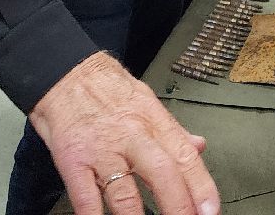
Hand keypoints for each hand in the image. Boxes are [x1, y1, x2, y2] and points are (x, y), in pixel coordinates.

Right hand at [30, 52, 219, 214]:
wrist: (64, 72)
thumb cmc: (106, 88)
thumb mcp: (146, 99)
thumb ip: (173, 129)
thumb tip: (198, 147)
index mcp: (153, 121)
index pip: (185, 157)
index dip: (201, 186)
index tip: (210, 210)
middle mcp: (131, 136)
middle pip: (162, 174)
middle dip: (178, 207)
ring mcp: (101, 150)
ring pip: (125, 192)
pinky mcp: (73, 160)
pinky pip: (85, 197)